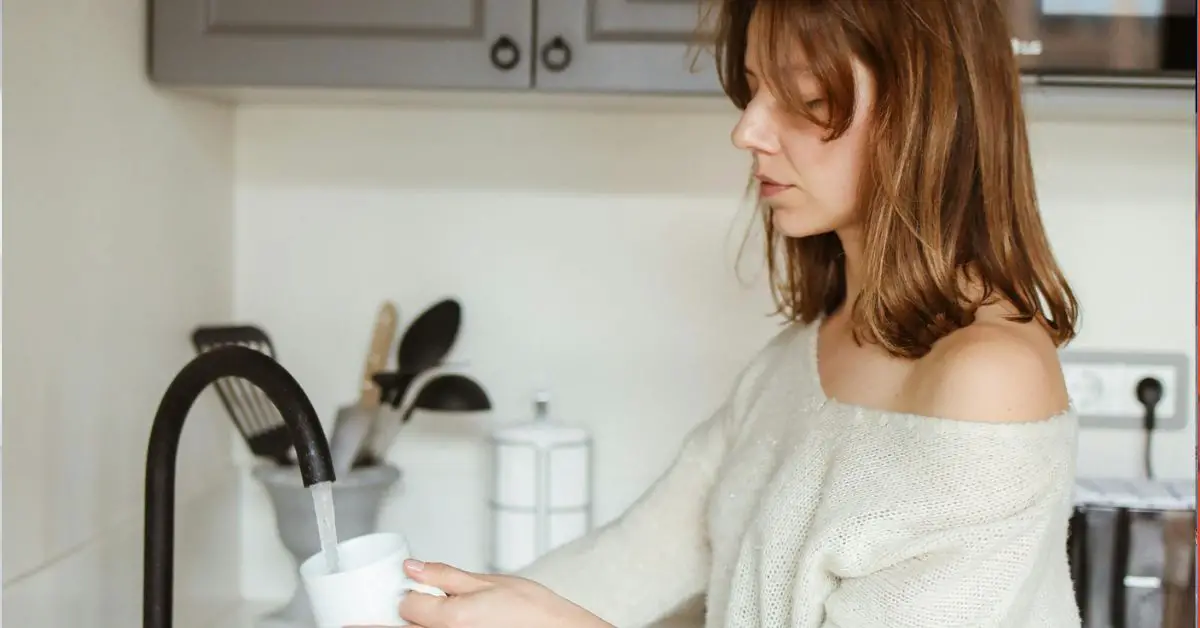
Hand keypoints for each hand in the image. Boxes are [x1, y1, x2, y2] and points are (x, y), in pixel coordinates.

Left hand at [397, 559, 612, 627]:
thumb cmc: (533, 612)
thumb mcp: (489, 582)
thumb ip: (445, 576)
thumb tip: (413, 568)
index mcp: (452, 620)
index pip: (406, 606)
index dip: (413, 592)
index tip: (424, 589)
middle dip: (414, 613)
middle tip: (434, 602)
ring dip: (426, 624)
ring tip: (452, 615)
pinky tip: (460, 624)